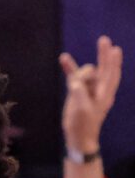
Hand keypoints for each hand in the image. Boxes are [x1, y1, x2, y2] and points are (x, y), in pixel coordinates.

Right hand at [60, 35, 121, 152]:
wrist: (78, 138)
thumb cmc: (83, 125)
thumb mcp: (83, 109)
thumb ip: (80, 93)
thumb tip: (75, 81)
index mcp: (105, 94)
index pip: (111, 74)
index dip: (113, 62)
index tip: (115, 49)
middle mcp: (99, 89)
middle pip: (104, 68)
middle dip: (103, 54)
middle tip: (103, 40)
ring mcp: (88, 90)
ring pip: (86, 73)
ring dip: (78, 69)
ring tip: (64, 60)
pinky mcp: (77, 92)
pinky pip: (73, 77)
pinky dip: (69, 69)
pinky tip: (63, 59)